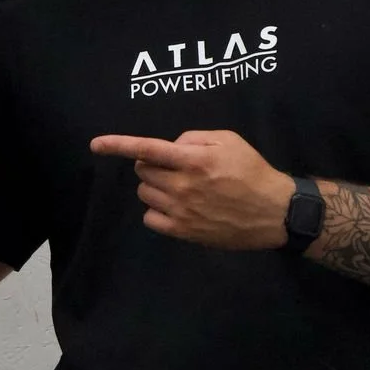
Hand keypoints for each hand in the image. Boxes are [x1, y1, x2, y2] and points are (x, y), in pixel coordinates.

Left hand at [91, 129, 291, 250]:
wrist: (273, 212)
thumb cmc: (252, 171)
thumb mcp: (228, 140)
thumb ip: (193, 138)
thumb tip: (169, 147)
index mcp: (193, 160)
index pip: (146, 149)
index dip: (117, 144)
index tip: (95, 144)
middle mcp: (183, 186)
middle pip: (142, 171)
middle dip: (151, 164)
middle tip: (175, 166)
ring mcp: (181, 211)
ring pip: (144, 193)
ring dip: (154, 186)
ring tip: (179, 186)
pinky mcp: (183, 232)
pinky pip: (150, 218)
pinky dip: (156, 210)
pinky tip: (176, 206)